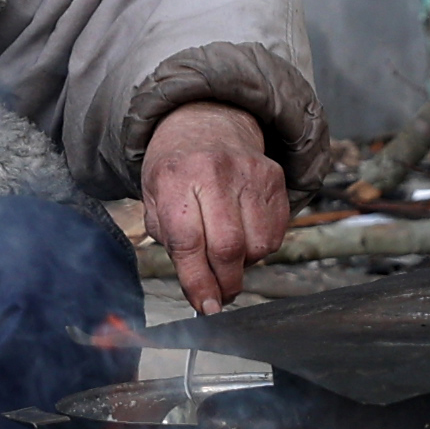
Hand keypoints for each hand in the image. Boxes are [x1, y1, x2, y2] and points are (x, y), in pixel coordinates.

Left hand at [143, 102, 291, 313]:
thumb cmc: (176, 170)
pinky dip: (260, 246)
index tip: (205, 306)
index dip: (197, 281)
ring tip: (227, 249)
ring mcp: (249, 172)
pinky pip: (275, 234)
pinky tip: (243, 231)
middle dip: (224, 282)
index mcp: (175, 178)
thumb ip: (170, 243)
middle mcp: (214, 172)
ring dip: (244, 263)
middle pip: (228, 247)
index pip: (188, 242)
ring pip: (257, 245)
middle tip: (219, 294)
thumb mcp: (154, 200)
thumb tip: (198, 291)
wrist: (205, 122)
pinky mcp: (274, 176)